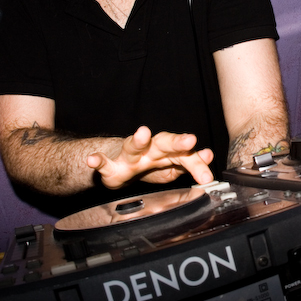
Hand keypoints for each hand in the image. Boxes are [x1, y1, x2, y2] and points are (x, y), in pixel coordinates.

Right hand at [86, 126, 213, 188]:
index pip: (184, 155)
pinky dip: (97, 161)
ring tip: (143, 133)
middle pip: (163, 143)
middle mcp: (149, 151)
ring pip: (133, 147)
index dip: (196, 159)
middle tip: (189, 140)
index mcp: (166, 154)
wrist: (120, 167)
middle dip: (177, 142)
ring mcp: (128, 157)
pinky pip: (103, 163)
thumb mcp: (172, 167)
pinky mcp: (110, 167)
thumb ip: (190, 162)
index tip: (208, 157)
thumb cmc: (149, 165)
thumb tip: (209, 155)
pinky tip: (92, 160)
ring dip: (138, 140)